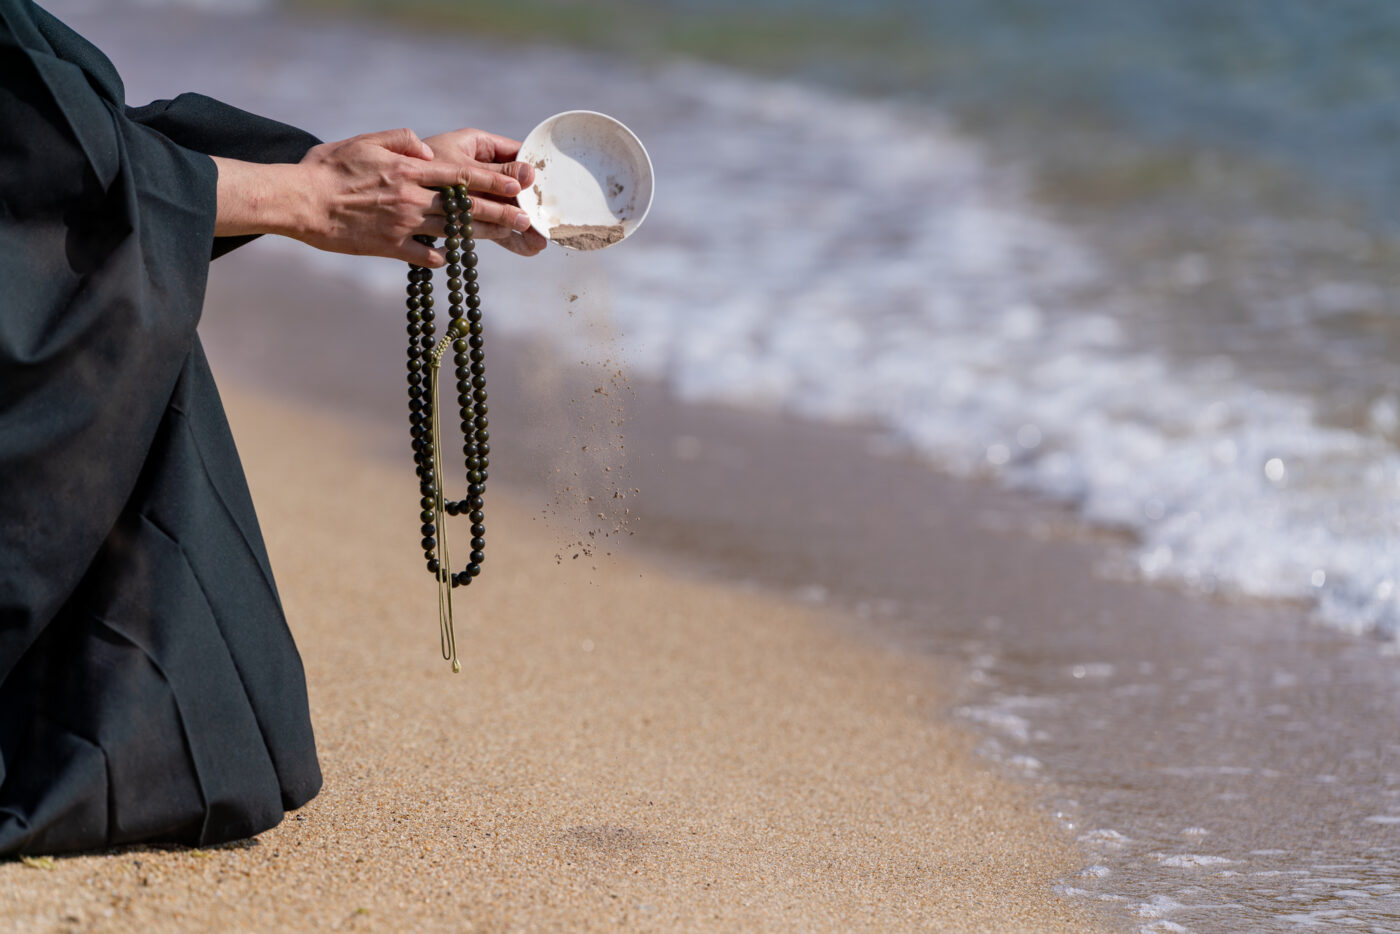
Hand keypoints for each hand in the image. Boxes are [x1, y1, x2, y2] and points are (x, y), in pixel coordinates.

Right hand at [213, 127, 536, 265]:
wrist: (299, 201)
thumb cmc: (329, 168)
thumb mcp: (365, 141)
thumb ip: (401, 140)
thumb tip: (428, 149)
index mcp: (408, 169)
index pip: (461, 175)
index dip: (494, 181)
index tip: (519, 186)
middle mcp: (411, 196)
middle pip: (465, 205)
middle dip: (500, 211)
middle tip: (526, 218)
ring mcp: (402, 223)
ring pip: (452, 229)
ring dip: (482, 233)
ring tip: (508, 234)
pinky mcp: (389, 246)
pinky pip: (424, 253)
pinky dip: (439, 254)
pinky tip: (451, 255)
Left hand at [422, 128, 547, 256]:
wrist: (373, 193)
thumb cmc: (411, 167)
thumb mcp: (457, 166)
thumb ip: (493, 173)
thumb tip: (529, 175)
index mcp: (478, 146)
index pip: (515, 155)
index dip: (534, 171)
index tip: (552, 186)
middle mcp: (478, 170)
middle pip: (513, 188)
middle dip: (531, 207)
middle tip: (548, 222)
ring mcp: (472, 193)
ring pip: (504, 209)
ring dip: (524, 227)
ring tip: (541, 242)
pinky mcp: (465, 215)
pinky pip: (490, 227)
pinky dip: (508, 240)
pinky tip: (527, 248)